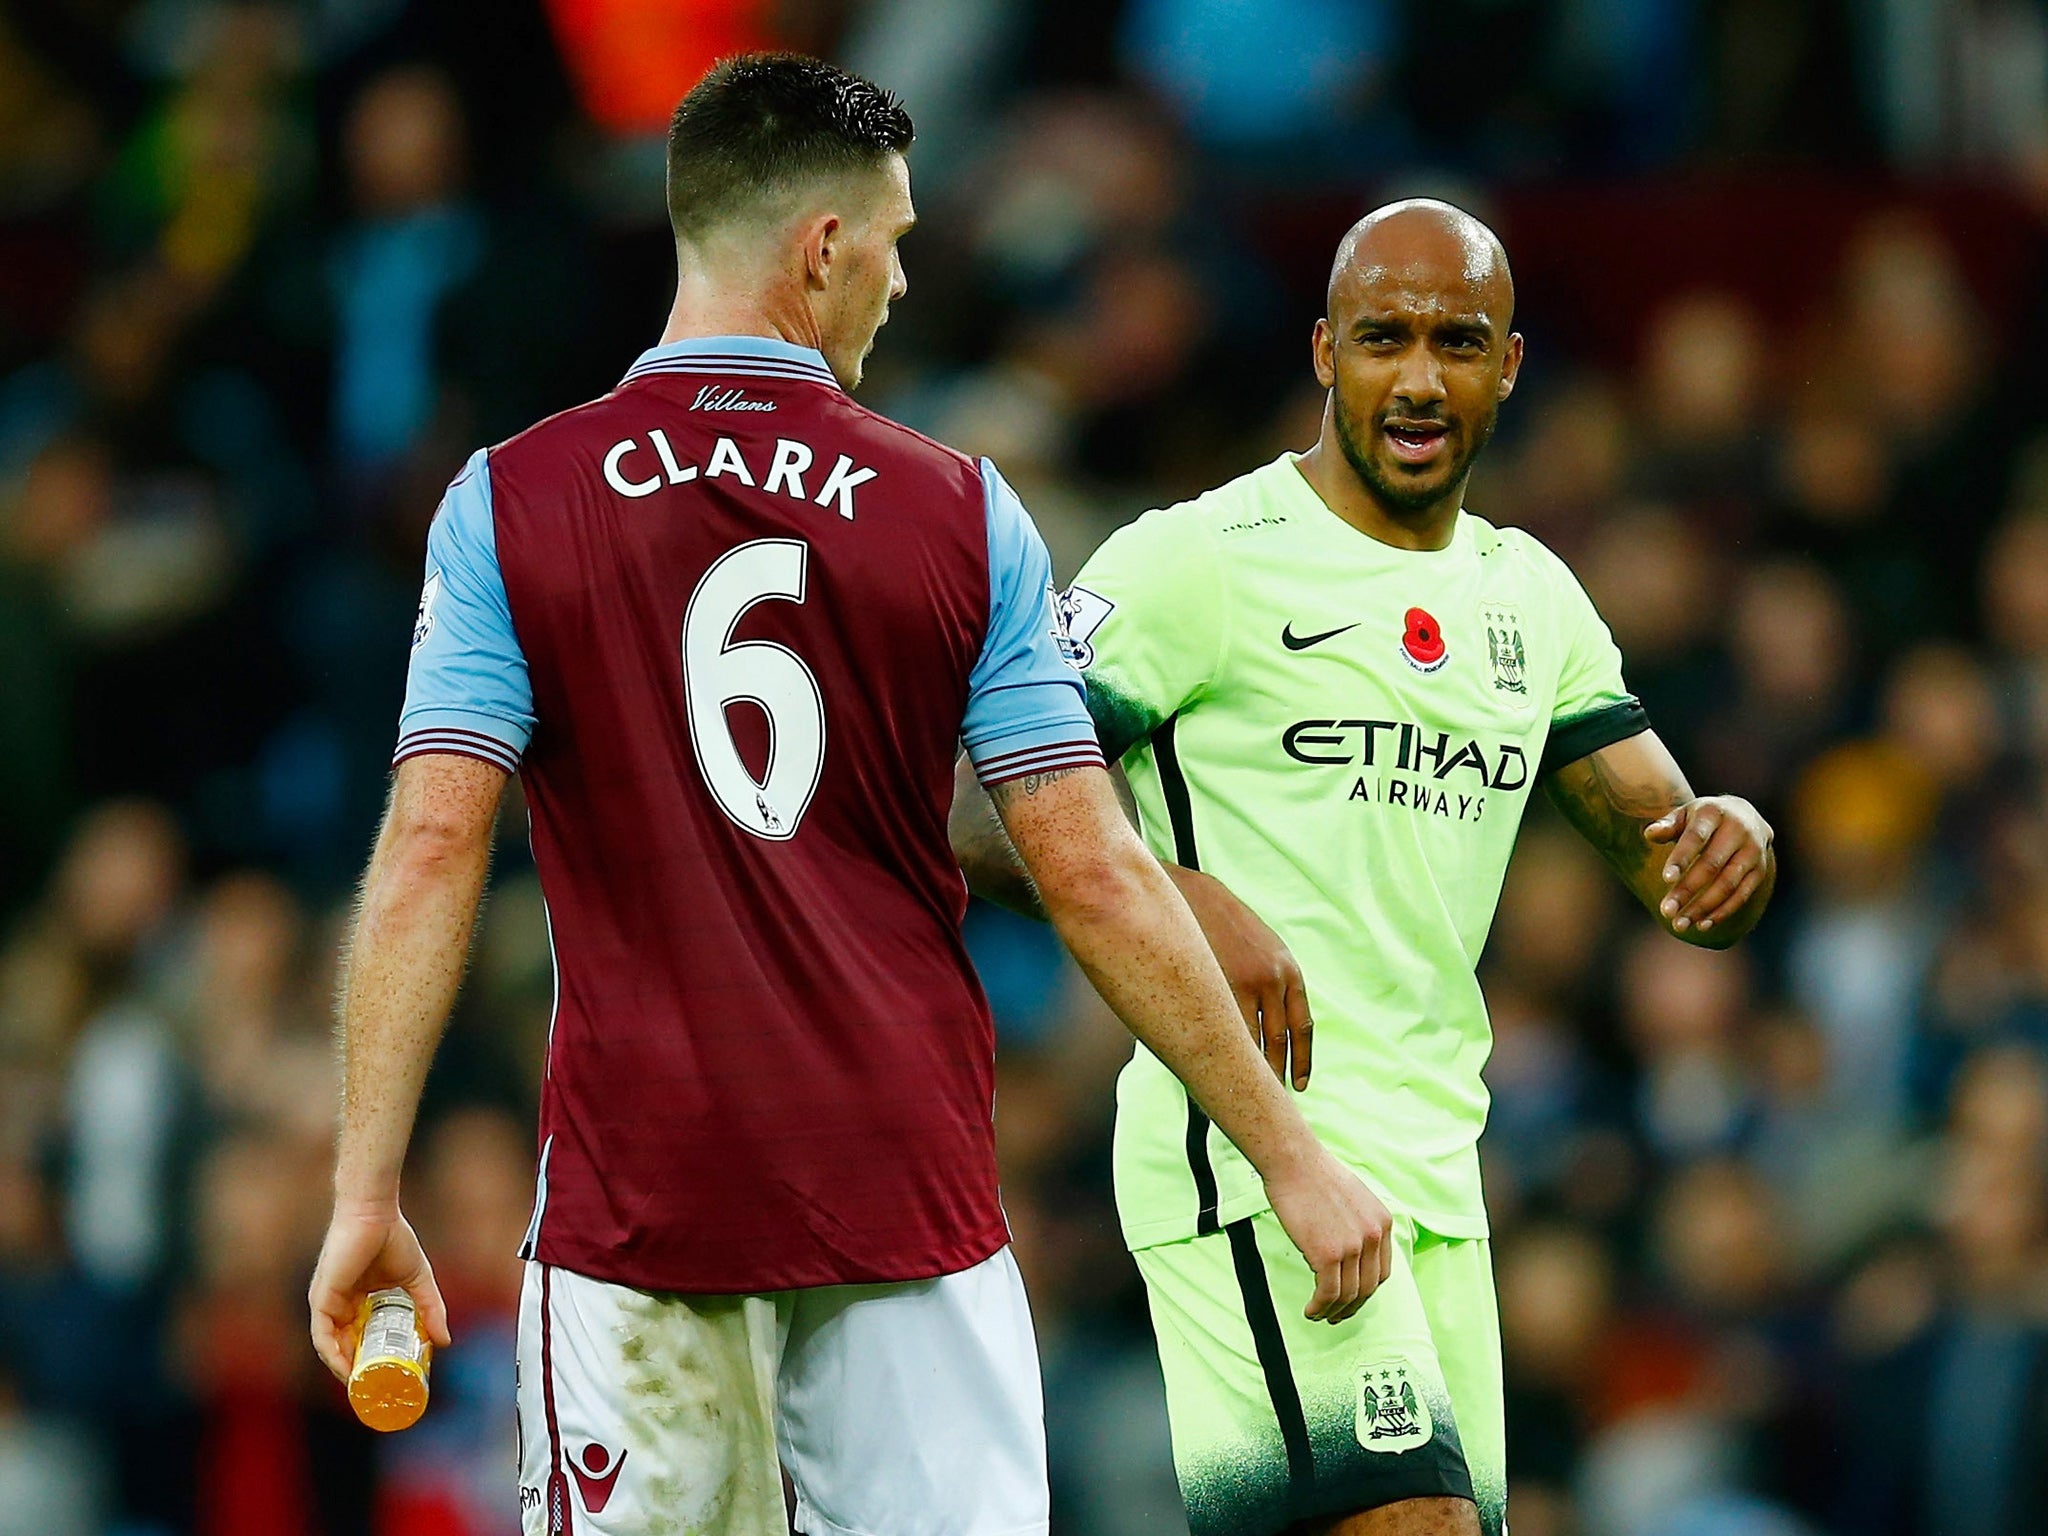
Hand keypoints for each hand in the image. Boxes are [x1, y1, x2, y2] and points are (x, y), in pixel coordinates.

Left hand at [308, 1203, 452, 1381]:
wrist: (375, 1213)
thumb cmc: (392, 1237)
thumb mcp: (418, 1281)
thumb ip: (430, 1309)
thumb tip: (445, 1340)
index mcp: (357, 1299)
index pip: (357, 1338)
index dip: (368, 1360)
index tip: (382, 1377)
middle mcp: (338, 1304)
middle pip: (342, 1346)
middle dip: (355, 1371)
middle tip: (373, 1390)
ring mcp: (328, 1302)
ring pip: (329, 1346)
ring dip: (342, 1369)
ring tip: (361, 1387)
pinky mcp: (322, 1297)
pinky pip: (322, 1335)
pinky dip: (332, 1354)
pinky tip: (346, 1368)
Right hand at [1170, 866, 1313, 1089]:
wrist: (1191, 894)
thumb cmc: (1222, 923)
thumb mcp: (1261, 947)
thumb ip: (1271, 982)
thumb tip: (1268, 1025)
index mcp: (1290, 971)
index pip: (1302, 1027)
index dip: (1302, 1060)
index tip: (1298, 1085)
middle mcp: (1274, 980)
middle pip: (1278, 1042)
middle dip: (1275, 1074)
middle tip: (1269, 1100)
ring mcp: (1246, 985)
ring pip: (1253, 1043)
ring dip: (1250, 1071)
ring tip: (1243, 1094)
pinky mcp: (1218, 988)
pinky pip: (1226, 1033)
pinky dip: (1226, 1055)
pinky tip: (1219, 1070)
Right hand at [1263, 1146, 1393, 1324]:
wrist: (1295, 1162)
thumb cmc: (1315, 1175)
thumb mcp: (1354, 1198)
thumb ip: (1359, 1225)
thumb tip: (1349, 1251)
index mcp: (1383, 1224)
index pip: (1382, 1272)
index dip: (1367, 1291)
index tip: (1353, 1298)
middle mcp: (1374, 1237)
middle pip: (1367, 1288)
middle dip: (1352, 1307)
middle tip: (1338, 1315)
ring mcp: (1352, 1247)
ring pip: (1348, 1295)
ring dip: (1334, 1311)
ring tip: (1320, 1315)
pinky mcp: (1328, 1254)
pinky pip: (1328, 1292)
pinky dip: (1320, 1306)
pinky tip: (1311, 1309)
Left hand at [1646, 796, 1773, 935]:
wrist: (1745, 815)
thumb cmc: (1703, 819)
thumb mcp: (1685, 815)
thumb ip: (1667, 825)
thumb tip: (1649, 833)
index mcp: (1713, 813)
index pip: (1696, 838)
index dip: (1682, 858)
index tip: (1666, 880)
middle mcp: (1738, 830)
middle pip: (1711, 865)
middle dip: (1687, 890)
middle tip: (1666, 911)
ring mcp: (1753, 851)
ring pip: (1728, 884)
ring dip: (1703, 907)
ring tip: (1680, 924)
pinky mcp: (1760, 870)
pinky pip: (1742, 895)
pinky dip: (1722, 912)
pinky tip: (1702, 924)